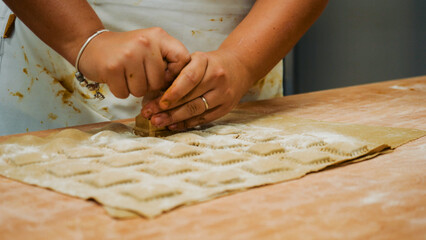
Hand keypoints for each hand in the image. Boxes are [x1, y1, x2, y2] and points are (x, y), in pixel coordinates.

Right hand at [78, 28, 189, 97]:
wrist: (92, 45)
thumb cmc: (126, 51)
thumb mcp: (151, 47)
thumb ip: (167, 62)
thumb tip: (179, 88)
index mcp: (159, 36)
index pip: (182, 59)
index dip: (175, 74)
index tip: (164, 76)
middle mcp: (145, 43)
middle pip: (160, 81)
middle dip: (149, 85)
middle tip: (138, 75)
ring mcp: (128, 55)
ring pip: (142, 91)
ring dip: (134, 89)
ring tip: (126, 76)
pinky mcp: (112, 68)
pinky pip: (125, 94)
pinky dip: (121, 91)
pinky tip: (116, 79)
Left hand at [141, 50, 255, 130]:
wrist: (239, 66)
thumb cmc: (209, 63)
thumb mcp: (195, 59)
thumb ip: (178, 72)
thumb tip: (153, 92)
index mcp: (206, 61)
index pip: (189, 78)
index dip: (172, 92)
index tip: (157, 102)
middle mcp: (217, 77)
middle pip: (190, 97)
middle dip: (166, 108)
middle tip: (148, 114)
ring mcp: (223, 94)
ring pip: (196, 110)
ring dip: (174, 118)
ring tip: (157, 122)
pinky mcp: (226, 108)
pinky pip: (204, 119)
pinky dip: (186, 123)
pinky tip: (172, 126)